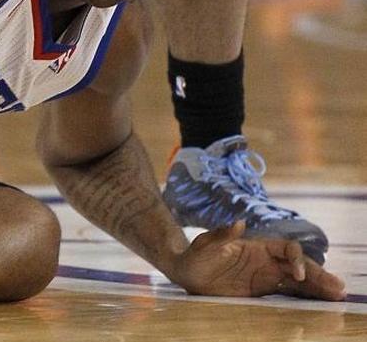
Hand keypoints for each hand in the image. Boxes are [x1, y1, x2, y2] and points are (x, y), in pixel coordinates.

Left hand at [172, 222, 345, 299]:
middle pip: (299, 265)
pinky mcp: (261, 289)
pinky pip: (287, 292)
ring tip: (338, 295)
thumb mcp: (206, 243)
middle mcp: (266, 259)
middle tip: (338, 287)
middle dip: (318, 275)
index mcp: (257, 246)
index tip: (296, 275)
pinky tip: (319, 302)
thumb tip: (239, 222)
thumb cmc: (195, 254)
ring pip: (298, 280)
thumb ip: (222, 235)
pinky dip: (304, 296)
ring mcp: (265, 274)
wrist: (186, 271)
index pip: (287, 249)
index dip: (296, 259)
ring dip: (317, 286)